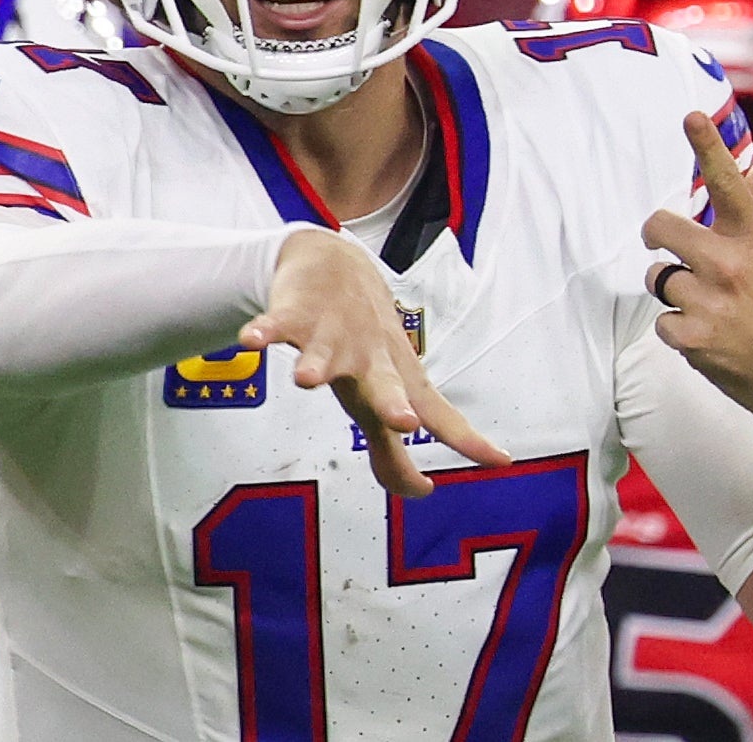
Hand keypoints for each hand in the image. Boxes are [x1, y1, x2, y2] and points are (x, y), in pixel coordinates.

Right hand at [240, 229, 508, 496]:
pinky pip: (276, 324)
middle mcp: (370, 356)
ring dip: (315, 364)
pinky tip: (249, 339)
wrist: (334, 261)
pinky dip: (263, 330)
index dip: (467, 438)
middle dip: (391, 403)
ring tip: (305, 380)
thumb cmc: (363, 342)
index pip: (437, 413)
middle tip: (403, 420)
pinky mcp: (294, 313)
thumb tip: (420, 492)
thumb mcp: (379, 396)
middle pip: (384, 383)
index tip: (502, 460)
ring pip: (324, 353)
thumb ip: (395, 450)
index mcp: (396, 378)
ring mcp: (333, 333)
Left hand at [643, 113, 752, 415]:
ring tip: (707, 302)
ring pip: (657, 277)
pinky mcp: (694, 339)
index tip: (692, 116)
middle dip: (658, 233)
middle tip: (667, 242)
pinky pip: (660, 319)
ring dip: (673, 288)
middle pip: (662, 227)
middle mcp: (732, 264)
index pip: (730, 182)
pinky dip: (677, 326)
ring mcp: (712, 303)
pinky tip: (707, 331)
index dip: (708, 146)